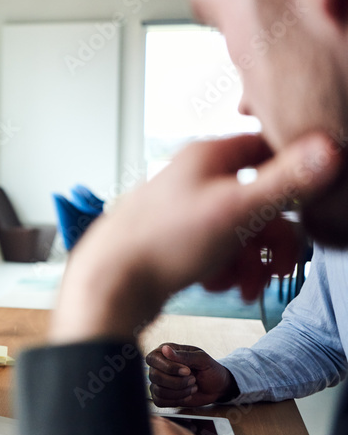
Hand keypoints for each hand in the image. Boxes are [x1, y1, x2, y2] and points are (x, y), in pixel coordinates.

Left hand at [50, 133, 339, 342]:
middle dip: (272, 237)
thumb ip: (285, 181)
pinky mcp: (172, 239)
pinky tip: (220, 286)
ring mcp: (181, 209)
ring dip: (249, 260)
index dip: (293, 177)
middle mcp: (192, 176)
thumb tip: (331, 147)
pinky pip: (214, 249)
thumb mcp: (236, 210)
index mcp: (207, 156)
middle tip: (280, 268)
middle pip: (256, 199)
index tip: (306, 208)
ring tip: (246, 286)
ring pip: (236, 229)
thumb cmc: (163, 243)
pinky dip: (224, 269)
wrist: (109, 284)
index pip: (266, 149)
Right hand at [146, 343, 237, 406]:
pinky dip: (176, 401)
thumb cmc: (210, 369)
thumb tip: (165, 349)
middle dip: (177, 382)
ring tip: (193, 387)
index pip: (153, 359)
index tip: (187, 371)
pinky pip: (159, 401)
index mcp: (164, 353)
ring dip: (180, 392)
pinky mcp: (162, 396)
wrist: (217, 387)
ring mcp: (158, 382)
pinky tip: (187, 396)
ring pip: (159, 390)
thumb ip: (184, 355)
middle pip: (155, 376)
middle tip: (193, 380)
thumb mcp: (202, 359)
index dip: (169, 367)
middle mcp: (158, 367)